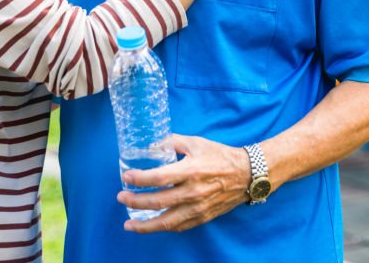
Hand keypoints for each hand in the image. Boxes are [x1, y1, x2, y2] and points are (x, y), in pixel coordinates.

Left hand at [117, 134, 252, 232]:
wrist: (246, 174)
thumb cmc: (220, 155)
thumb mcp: (196, 142)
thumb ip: (172, 141)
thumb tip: (151, 145)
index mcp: (190, 170)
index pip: (158, 178)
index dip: (139, 179)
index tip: (126, 178)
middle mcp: (193, 191)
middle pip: (157, 201)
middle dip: (135, 202)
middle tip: (121, 198)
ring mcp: (198, 207)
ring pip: (166, 221)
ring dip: (144, 225)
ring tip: (128, 224)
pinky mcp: (203, 217)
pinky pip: (179, 226)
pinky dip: (163, 228)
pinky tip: (151, 226)